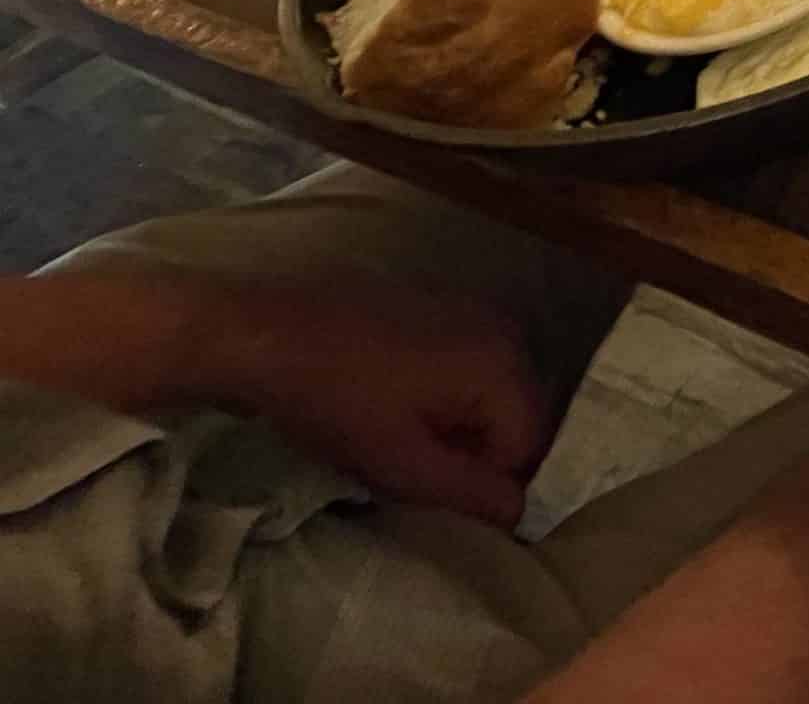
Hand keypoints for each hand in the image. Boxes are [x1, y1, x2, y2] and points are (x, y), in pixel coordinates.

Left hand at [226, 287, 550, 527]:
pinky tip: (393, 405)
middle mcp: (504, 331)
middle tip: (417, 472)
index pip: (528, 448)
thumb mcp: (400, 463)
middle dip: (476, 453)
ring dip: (458, 427)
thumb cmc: (336, 401)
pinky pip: (466, 367)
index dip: (486, 483)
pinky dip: (443, 396)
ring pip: (488, 394)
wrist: (268, 332)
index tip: (435, 494)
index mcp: (503, 366)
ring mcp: (472, 313)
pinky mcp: (441, 307)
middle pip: (514, 416)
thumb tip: (520, 512)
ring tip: (401, 442)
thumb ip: (469, 492)